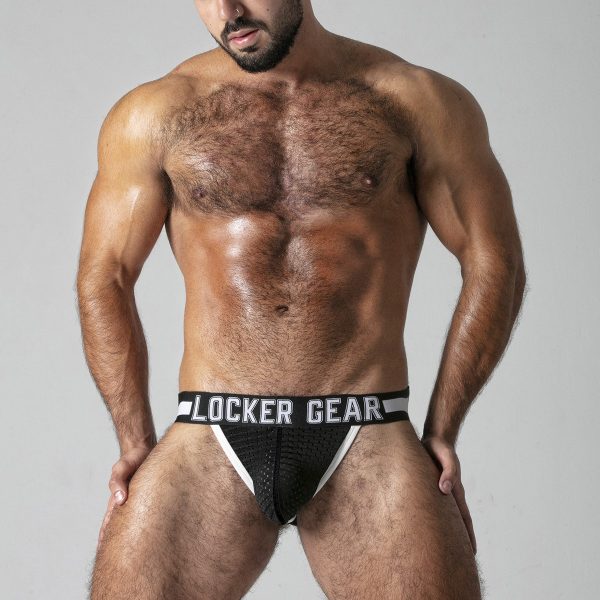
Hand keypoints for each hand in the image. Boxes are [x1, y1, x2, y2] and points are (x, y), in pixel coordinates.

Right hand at [97, 444, 153, 550]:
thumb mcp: (121, 468)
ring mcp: (138, 502)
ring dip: (134, 537)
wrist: (145, 449)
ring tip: (140, 555)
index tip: (104, 554)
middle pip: (120, 528)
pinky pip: (149, 515)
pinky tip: (154, 536)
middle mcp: (126, 504)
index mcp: (117, 501)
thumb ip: (117, 481)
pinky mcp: (151, 498)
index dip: (106, 539)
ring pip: (135, 524)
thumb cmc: (132, 459)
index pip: (109, 524)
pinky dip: (148, 526)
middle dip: (119, 543)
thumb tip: (120, 499)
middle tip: (122, 561)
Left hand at [420, 434, 476, 554]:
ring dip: (449, 530)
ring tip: (447, 547)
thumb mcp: (445, 457)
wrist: (434, 438)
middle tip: (462, 558)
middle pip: (457, 520)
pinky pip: (435, 506)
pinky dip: (437, 518)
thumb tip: (444, 489)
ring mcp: (441, 490)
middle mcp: (450, 492)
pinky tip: (431, 524)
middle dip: (461, 538)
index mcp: (455, 489)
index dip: (468, 534)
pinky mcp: (431, 485)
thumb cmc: (440, 447)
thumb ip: (448, 472)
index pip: (464, 517)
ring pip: (446, 515)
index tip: (472, 552)